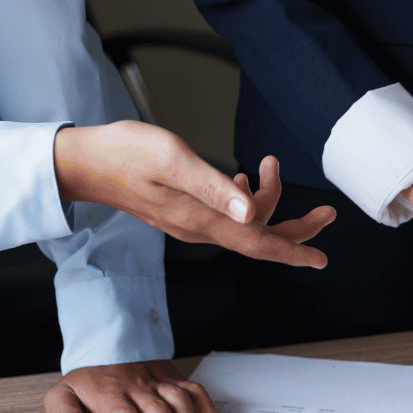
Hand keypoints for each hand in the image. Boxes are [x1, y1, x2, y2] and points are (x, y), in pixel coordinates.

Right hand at [54, 121, 334, 266]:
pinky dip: (244, 199)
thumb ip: (216, 187)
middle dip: (297, 227)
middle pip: (260, 238)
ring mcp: (191, 223)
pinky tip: (244, 178)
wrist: (85, 162)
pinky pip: (227, 216)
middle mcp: (200, 228)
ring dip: (266, 198)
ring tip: (268, 164)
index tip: (322, 259)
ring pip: (245, 223)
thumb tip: (251, 211)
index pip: (259, 243)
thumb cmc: (125, 153)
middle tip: (327, 212)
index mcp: (202, 219)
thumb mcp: (175, 160)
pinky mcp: (184, 213)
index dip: (294, 250)